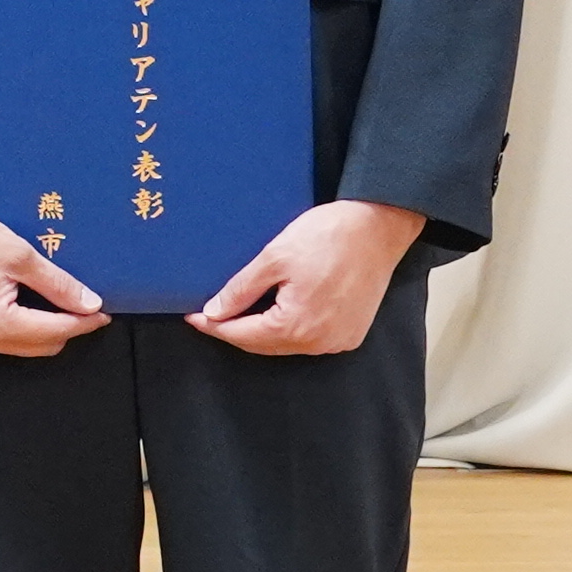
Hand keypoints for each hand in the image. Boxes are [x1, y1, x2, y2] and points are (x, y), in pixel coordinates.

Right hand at [0, 187, 105, 355]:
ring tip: (60, 302)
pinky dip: (23, 326)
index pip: (54, 332)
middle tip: (85, 304)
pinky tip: (32, 303)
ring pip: (22, 346)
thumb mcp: (19, 254)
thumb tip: (89, 303)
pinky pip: (3, 339)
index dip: (83, 322)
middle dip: (66, 328)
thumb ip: (58, 284)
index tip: (103, 312)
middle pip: (40, 347)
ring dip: (45, 329)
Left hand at [191, 199, 422, 357]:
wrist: (378, 225)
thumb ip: (241, 289)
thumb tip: (214, 312)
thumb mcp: (274, 257)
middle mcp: (318, 342)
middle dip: (236, 330)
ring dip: (263, 332)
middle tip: (211, 314)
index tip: (192, 317)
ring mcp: (338, 341)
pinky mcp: (351, 333)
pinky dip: (291, 330)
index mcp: (296, 326)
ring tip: (241, 312)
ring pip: (287, 344)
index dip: (214, 326)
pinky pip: (310, 340)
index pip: (242, 335)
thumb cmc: (327, 236)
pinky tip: (278, 313)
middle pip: (263, 345)